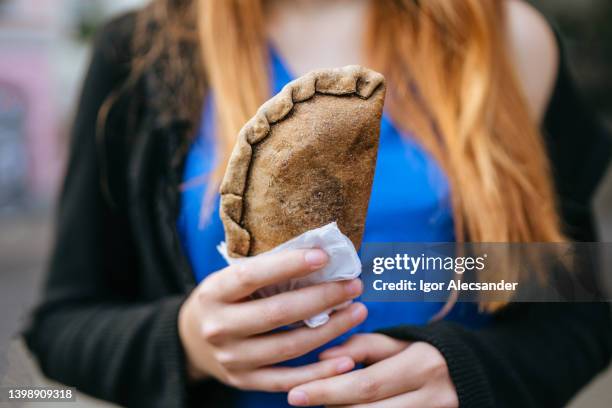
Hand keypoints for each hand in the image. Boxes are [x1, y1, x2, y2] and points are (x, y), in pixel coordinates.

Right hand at [178, 249, 367, 391]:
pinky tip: (347, 360)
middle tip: (353, 285)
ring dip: (330, 330)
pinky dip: (320, 373)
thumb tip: (319, 257)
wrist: (192, 341)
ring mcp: (232, 359)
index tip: (323, 256)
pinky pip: (288, 379)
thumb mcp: (230, 279)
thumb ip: (265, 271)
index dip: (289, 265)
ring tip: (357, 311)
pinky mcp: (244, 381)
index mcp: (213, 293)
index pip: (252, 276)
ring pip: (289, 347)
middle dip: (322, 298)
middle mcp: (219, 327)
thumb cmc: (224, 299)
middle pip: (278, 313)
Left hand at [287, 333, 457, 407]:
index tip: (295, 394)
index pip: (367, 384)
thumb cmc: (425, 353)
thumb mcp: (398, 342)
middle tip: (301, 399)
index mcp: (422, 365)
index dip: (329, 390)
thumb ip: (362, 347)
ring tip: (328, 403)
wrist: (472, 375)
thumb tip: (323, 358)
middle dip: (332, 406)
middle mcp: (432, 396)